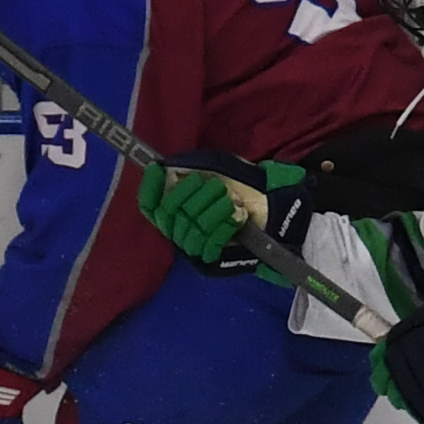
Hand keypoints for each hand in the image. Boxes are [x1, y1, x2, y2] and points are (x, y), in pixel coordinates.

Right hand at [137, 153, 314, 276]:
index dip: (149, 188)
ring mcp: (193, 245)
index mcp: (176, 206)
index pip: (148, 203)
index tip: (158, 169)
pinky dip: (224, 226)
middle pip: (168, 212)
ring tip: (232, 201)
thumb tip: (163, 166)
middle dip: (190, 193)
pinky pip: (207, 243)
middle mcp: (179, 227)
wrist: (275, 210)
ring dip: (213, 209)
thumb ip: (192, 165)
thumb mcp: (218, 166)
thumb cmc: (245, 187)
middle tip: (216, 186)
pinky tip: (238, 218)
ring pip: (188, 227)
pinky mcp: (209, 259)